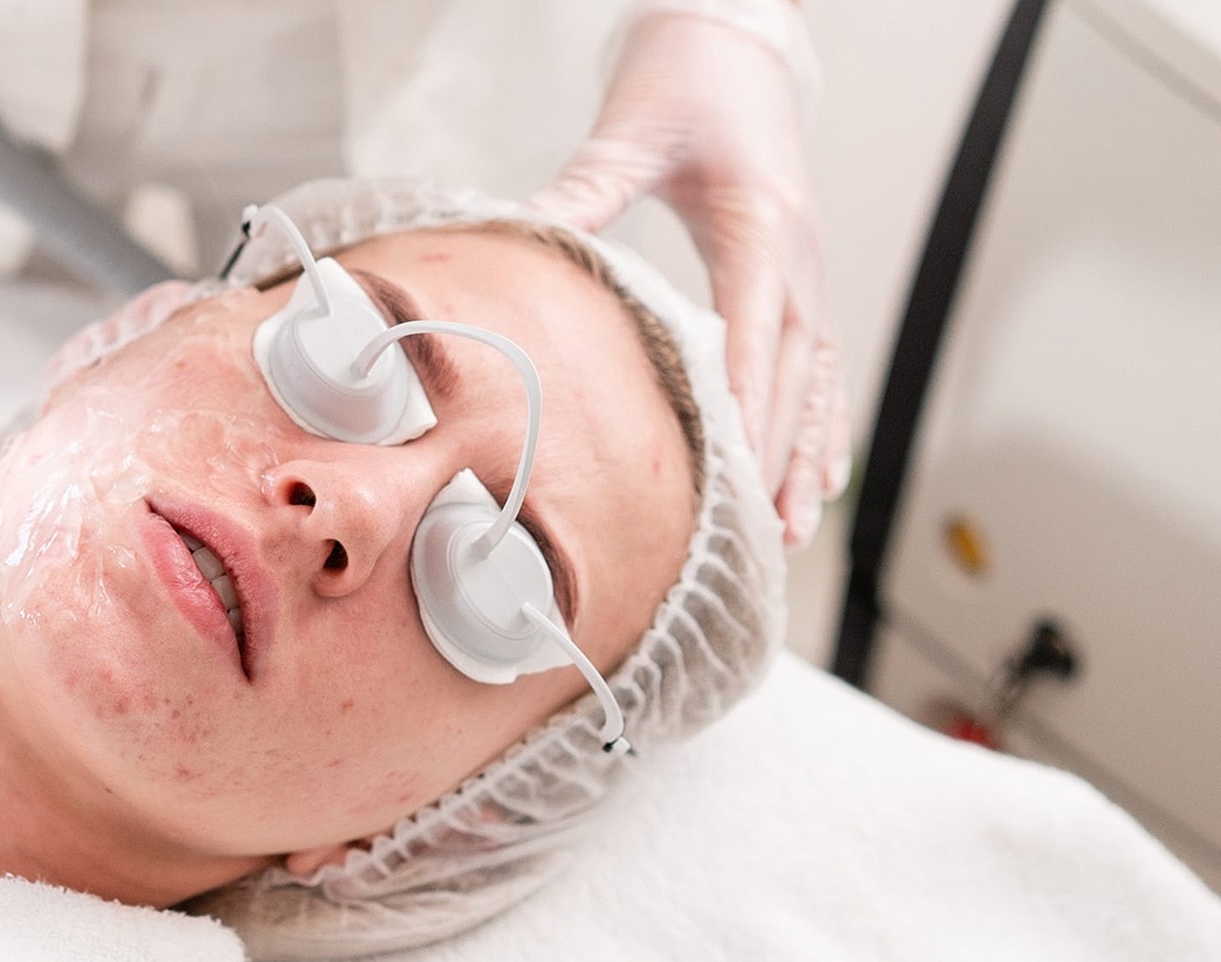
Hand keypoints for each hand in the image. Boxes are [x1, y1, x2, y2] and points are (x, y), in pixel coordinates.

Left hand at [530, 11, 846, 547]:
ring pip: (818, 376)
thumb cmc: (685, 79)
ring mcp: (807, 267)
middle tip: (763, 528)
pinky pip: (821, 360)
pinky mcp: (799, 274)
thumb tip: (522, 236)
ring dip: (810, 453)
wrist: (734, 41)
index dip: (747, 403)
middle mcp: (796, 254)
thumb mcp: (628, 132)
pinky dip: (823, 420)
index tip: (734, 468)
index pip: (753, 330)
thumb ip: (582, 192)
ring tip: (796, 528)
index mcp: (758, 223)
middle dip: (780, 453)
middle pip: (793, 372)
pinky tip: (820, 476)